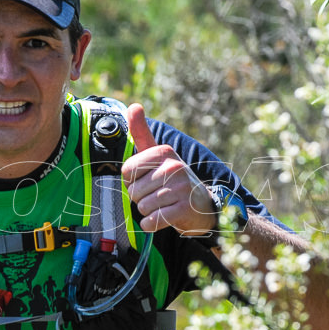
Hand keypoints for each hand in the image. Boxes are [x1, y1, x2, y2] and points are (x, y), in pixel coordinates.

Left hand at [122, 103, 216, 234]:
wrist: (202, 206)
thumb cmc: (172, 179)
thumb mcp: (158, 155)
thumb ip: (142, 133)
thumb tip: (134, 105)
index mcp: (164, 151)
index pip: (126, 171)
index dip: (131, 181)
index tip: (147, 180)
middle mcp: (174, 166)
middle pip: (133, 191)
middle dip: (140, 197)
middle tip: (158, 194)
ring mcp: (180, 188)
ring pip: (141, 207)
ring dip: (148, 211)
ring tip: (163, 205)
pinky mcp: (183, 209)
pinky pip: (151, 221)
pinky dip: (151, 224)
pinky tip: (163, 217)